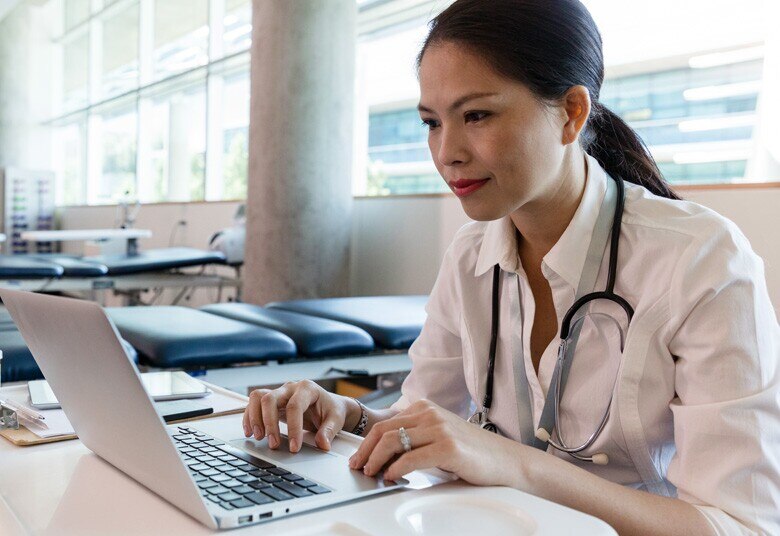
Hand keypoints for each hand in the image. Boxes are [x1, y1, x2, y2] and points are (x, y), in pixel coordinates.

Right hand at [242, 380, 353, 452]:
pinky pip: (254, 404)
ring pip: (258, 397)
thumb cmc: (331, 409)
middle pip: (271, 398)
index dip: (293, 428)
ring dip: (255, 418)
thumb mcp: (336, 419)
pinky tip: (250, 432)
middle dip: (269, 422)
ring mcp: (280, 393)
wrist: (328, 404)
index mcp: (308, 388)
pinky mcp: (272, 401)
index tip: (295, 447)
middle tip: (274, 444)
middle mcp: (291, 388)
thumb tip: (322, 444)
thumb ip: (329, 431)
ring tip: (258, 437)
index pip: (295, 406)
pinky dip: (249, 417)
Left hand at [348, 399, 517, 485]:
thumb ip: (414, 438)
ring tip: (372, 473)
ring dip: (376, 460)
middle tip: (359, 467)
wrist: (505, 460)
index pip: (385, 423)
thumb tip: (383, 454)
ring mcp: (439, 429)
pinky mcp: (448, 447)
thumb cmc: (471, 452)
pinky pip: (411, 458)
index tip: (358, 457)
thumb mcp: (438, 436)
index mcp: (425, 408)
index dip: (366, 443)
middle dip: (365, 451)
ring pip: (393, 442)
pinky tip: (393, 477)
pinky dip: (396, 469)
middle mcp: (430, 413)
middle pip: (384, 431)